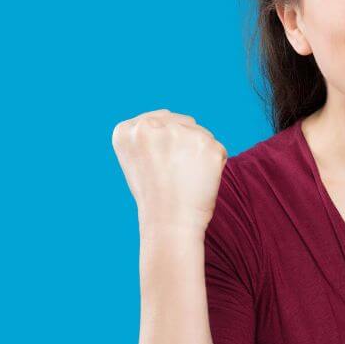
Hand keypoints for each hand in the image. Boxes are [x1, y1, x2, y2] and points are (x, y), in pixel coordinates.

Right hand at [111, 109, 227, 233]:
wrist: (170, 223)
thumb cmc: (155, 196)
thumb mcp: (138, 160)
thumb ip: (151, 136)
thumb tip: (178, 119)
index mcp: (126, 130)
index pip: (159, 119)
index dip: (167, 143)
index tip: (162, 164)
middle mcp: (150, 126)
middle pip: (183, 123)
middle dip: (185, 144)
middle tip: (176, 173)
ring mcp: (179, 133)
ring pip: (202, 134)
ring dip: (200, 153)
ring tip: (186, 177)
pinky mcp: (207, 145)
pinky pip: (218, 149)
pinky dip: (215, 164)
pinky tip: (200, 180)